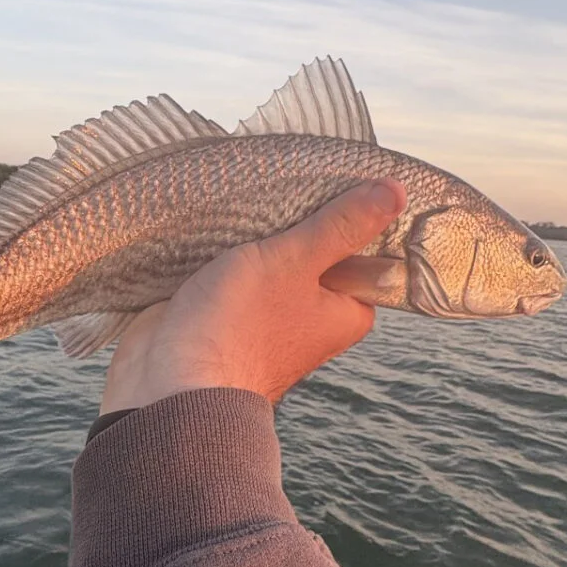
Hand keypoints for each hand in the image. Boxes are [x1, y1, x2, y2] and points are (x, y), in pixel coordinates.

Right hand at [99, 179, 406, 413]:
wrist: (170, 380)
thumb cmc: (240, 326)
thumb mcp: (296, 260)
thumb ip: (341, 226)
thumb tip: (396, 192)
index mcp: (344, 313)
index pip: (363, 253)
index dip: (347, 219)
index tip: (329, 186)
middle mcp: (312, 320)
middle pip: (314, 254)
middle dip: (293, 226)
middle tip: (281, 192)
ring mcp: (268, 321)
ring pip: (272, 264)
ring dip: (256, 240)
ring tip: (244, 211)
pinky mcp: (229, 319)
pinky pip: (237, 277)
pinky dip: (227, 257)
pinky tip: (218, 233)